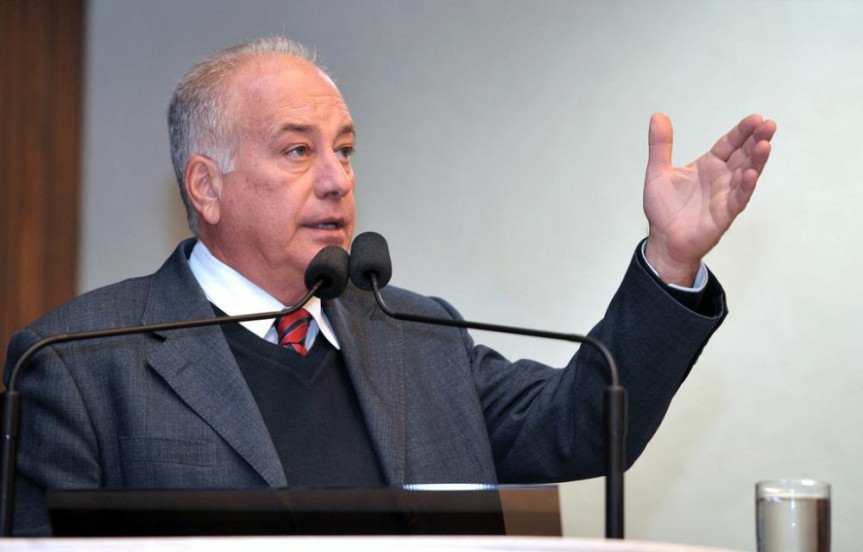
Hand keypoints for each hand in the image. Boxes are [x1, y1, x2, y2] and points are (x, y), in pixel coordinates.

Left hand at [643, 113, 775, 285]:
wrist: (663, 241)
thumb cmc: (663, 209)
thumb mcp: (658, 172)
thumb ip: (660, 146)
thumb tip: (658, 116)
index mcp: (708, 165)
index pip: (730, 143)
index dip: (742, 131)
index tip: (755, 118)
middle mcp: (721, 178)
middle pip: (744, 154)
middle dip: (757, 139)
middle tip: (769, 125)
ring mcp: (725, 195)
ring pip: (746, 174)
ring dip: (757, 160)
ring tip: (765, 144)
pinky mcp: (724, 214)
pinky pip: (738, 199)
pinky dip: (745, 187)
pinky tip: (751, 175)